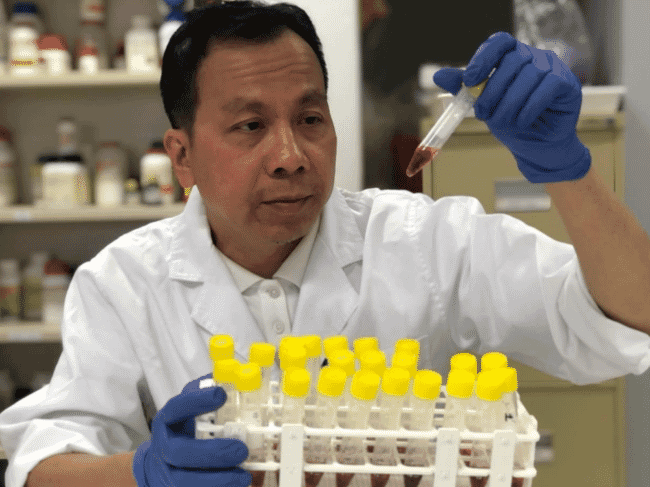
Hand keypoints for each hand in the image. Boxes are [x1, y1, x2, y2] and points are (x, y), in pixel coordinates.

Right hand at [132, 373, 250, 486]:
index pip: (177, 408)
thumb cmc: (184, 432)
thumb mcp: (190, 409)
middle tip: (241, 449)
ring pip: (185, 482)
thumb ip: (206, 392)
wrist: (159, 465)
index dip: (196, 401)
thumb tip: (234, 371)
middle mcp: (164, 447)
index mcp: (168, 420)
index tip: (221, 394)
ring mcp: (166, 474)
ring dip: (217, 480)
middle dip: (212, 453)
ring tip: (244, 476)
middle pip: (180, 453)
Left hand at [433, 32, 590, 183]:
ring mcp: (553, 68)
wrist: (536, 148)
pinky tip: (522, 121)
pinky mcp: (567, 83)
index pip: (499, 42)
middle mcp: (534, 57)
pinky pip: (547, 87)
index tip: (469, 80)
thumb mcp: (484, 106)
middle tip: (483, 114)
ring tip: (502, 121)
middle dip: (492, 90)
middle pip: (511, 61)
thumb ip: (465, 90)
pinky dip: (529, 107)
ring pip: (528, 76)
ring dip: (510, 103)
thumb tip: (439, 75)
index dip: (483, 58)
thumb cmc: (512, 123)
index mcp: (512, 57)